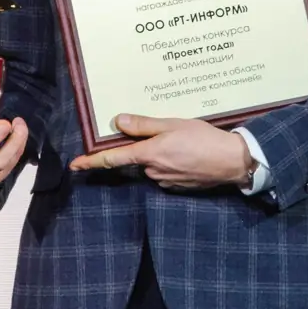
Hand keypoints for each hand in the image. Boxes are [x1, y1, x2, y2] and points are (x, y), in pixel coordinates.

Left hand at [68, 114, 251, 189]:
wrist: (232, 162)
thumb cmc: (204, 139)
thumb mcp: (173, 124)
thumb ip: (144, 124)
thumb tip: (118, 121)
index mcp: (149, 154)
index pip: (113, 159)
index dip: (92, 162)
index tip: (75, 165)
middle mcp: (153, 171)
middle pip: (137, 159)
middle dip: (146, 147)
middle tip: (169, 133)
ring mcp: (165, 181)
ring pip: (153, 165)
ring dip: (161, 154)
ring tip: (185, 142)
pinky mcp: (178, 187)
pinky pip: (166, 173)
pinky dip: (173, 163)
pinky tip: (189, 154)